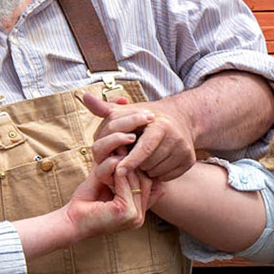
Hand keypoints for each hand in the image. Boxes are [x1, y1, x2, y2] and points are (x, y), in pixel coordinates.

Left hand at [61, 155, 148, 241]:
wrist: (70, 222)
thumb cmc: (85, 203)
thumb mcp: (106, 182)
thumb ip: (119, 169)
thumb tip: (128, 146)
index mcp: (138, 211)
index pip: (151, 184)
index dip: (139, 168)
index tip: (126, 155)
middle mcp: (140, 216)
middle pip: (147, 180)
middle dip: (132, 166)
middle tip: (117, 156)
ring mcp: (135, 216)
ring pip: (139, 180)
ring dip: (123, 169)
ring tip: (107, 166)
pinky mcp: (126, 212)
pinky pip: (127, 184)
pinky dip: (116, 174)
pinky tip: (104, 174)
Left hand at [80, 91, 197, 181]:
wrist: (179, 119)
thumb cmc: (146, 117)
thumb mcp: (127, 111)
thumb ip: (105, 109)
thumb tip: (84, 97)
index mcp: (160, 125)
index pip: (144, 149)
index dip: (131, 161)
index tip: (120, 170)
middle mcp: (176, 137)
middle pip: (149, 163)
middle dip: (137, 164)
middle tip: (133, 157)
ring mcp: (184, 150)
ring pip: (157, 172)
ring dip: (147, 170)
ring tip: (144, 159)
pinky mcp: (189, 161)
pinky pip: (167, 176)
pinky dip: (158, 174)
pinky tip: (155, 163)